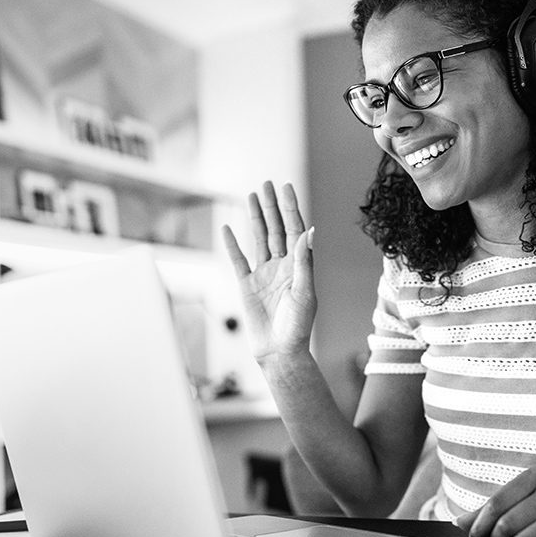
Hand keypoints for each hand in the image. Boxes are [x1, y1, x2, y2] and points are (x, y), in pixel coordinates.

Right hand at [222, 181, 315, 364]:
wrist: (279, 352)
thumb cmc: (297, 326)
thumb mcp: (304, 292)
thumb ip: (303, 261)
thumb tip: (307, 231)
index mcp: (298, 266)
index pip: (294, 230)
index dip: (290, 208)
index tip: (286, 187)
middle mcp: (281, 266)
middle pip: (276, 229)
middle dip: (271, 206)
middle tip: (266, 184)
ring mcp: (263, 274)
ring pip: (258, 239)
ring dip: (255, 217)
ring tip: (251, 196)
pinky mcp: (246, 285)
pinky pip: (238, 260)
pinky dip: (232, 244)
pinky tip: (228, 227)